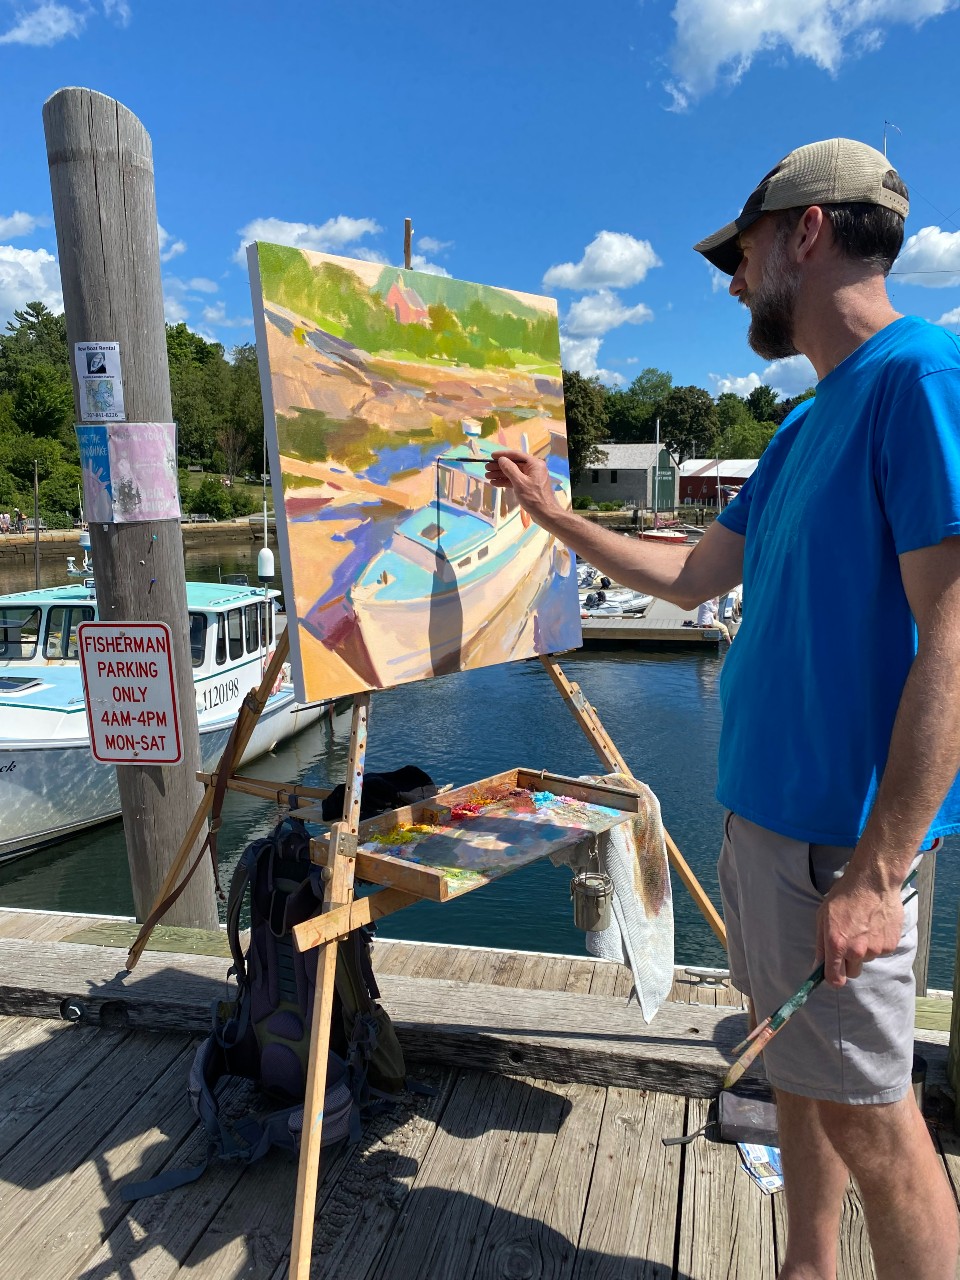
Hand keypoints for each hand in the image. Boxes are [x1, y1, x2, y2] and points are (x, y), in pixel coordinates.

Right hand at [485, 450, 558, 521]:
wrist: (545, 514)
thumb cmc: (533, 497)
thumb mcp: (520, 482)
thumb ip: (510, 469)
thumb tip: (501, 459)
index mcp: (534, 464)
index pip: (516, 455)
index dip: (503, 455)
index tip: (491, 456)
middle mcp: (533, 468)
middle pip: (514, 464)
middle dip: (499, 466)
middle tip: (486, 468)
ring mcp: (530, 477)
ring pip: (513, 473)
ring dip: (500, 474)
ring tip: (487, 476)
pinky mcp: (528, 486)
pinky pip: (515, 481)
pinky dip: (505, 481)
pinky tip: (494, 483)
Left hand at [815, 865, 904, 986]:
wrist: (873, 882)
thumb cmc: (845, 895)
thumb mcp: (823, 916)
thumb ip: (821, 944)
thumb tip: (817, 966)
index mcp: (837, 944)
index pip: (835, 979)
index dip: (833, 978)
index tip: (833, 973)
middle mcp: (857, 951)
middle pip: (852, 972)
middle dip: (849, 963)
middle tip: (849, 942)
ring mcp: (875, 949)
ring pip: (867, 960)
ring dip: (864, 950)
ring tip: (863, 927)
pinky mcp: (890, 945)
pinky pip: (881, 951)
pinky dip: (877, 942)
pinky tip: (875, 925)